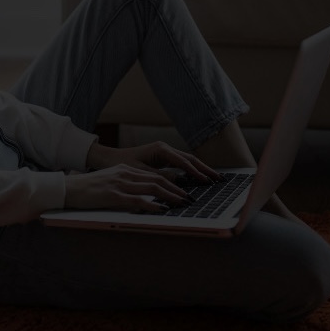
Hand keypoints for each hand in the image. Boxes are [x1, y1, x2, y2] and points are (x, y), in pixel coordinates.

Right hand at [64, 164, 191, 212]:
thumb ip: (127, 185)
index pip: (153, 175)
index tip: (183, 192)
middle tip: (189, 199)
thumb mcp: (110, 181)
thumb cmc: (88, 188)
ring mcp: (120, 184)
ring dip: (170, 196)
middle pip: (157, 180)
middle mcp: (125, 173)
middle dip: (176, 190)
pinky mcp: (113, 196)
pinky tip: (162, 209)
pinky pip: (138, 200)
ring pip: (152, 188)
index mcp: (125, 169)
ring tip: (182, 203)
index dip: (171, 183)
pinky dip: (153, 204)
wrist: (69, 188)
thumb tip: (144, 195)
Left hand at [87, 140, 220, 183]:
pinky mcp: (164, 158)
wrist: (110, 159)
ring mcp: (165, 152)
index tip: (207, 181)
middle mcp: (165, 148)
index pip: (183, 162)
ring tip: (215, 179)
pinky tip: (200, 179)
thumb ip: (161, 177)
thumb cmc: (122, 165)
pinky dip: (192, 171)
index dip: (196, 172)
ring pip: (188, 161)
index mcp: (160, 149)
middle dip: (205, 169)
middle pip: (190, 159)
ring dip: (201, 170)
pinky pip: (182, 164)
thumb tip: (180, 182)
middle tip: (219, 179)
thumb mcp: (141, 173)